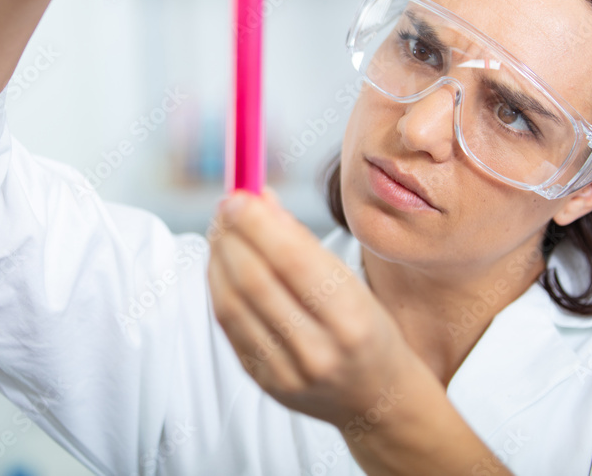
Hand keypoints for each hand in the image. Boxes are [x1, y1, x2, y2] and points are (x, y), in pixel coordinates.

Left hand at [208, 187, 412, 430]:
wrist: (373, 397)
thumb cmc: (366, 327)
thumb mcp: (351, 281)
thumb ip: (302, 242)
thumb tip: (259, 199)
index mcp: (351, 319)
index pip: (292, 260)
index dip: (257, 223)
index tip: (239, 196)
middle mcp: (318, 350)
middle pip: (254, 280)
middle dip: (232, 235)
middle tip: (225, 207)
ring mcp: (286, 372)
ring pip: (232, 303)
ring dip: (218, 258)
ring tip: (221, 232)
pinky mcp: (262, 381)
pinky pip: (228, 325)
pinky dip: (218, 286)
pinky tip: (221, 264)